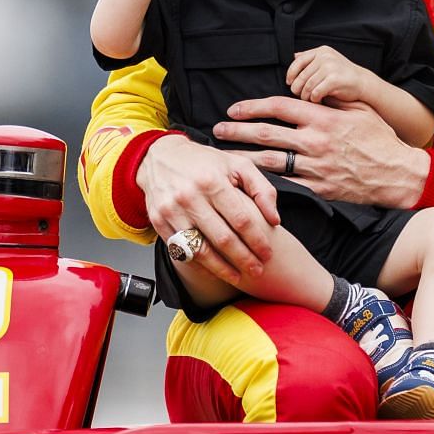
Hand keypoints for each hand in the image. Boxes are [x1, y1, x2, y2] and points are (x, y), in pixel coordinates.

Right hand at [139, 134, 279, 284]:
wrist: (159, 156)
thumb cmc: (205, 162)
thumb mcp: (239, 165)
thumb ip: (262, 189)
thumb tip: (275, 219)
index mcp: (212, 182)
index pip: (241, 220)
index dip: (257, 240)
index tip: (268, 253)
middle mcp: (190, 197)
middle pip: (222, 238)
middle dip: (243, 259)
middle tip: (258, 270)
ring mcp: (171, 211)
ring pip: (200, 250)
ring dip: (222, 269)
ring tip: (238, 277)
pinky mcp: (158, 221)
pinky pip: (180, 251)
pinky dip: (198, 265)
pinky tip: (214, 271)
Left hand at [216, 96, 430, 207]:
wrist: (398, 174)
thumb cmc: (381, 139)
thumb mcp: (360, 110)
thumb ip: (333, 99)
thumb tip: (311, 88)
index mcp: (323, 118)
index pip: (279, 107)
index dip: (252, 107)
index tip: (234, 109)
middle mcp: (315, 141)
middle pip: (267, 133)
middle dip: (237, 131)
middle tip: (217, 130)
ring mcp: (315, 167)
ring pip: (270, 160)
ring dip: (244, 157)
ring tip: (225, 156)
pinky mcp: (318, 188)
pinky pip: (286, 183)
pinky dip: (265, 181)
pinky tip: (250, 179)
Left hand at [287, 45, 372, 104]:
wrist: (363, 82)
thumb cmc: (342, 74)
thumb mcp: (328, 60)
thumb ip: (312, 58)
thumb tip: (293, 57)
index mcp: (321, 51)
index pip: (298, 61)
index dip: (291, 73)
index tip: (290, 82)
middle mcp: (325, 57)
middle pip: (301, 76)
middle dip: (298, 89)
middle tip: (300, 95)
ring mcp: (330, 67)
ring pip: (307, 86)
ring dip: (306, 96)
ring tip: (309, 99)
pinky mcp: (334, 80)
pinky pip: (316, 92)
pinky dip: (314, 99)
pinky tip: (318, 100)